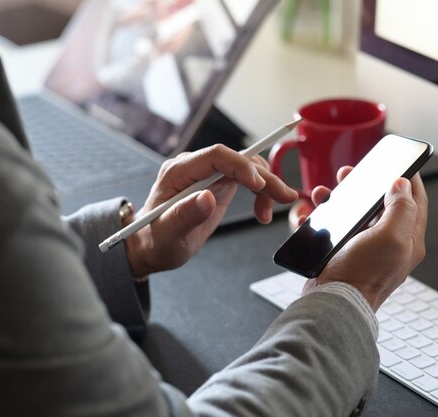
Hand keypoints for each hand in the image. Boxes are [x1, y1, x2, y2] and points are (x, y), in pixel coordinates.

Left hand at [125, 144, 297, 276]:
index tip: (259, 183)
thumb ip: (184, 216)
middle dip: (264, 177)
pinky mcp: (218, 183)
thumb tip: (206, 198)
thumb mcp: (167, 234)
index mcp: (178, 172)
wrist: (152, 245)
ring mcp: (208, 174)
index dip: (240, 165)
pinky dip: (261, 192)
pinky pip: (246, 179)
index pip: (215, 156)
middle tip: (284, 196)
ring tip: (277, 206)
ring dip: (267, 184)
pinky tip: (263, 211)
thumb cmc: (155, 240)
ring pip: (247, 167)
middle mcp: (194, 167)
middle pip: (237, 160)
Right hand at [304, 167, 427, 310]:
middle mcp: (389, 244)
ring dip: (343, 198)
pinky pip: (336, 227)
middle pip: (383, 204)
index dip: (411, 180)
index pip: (416, 202)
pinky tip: (315, 212)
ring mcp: (366, 248)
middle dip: (370, 184)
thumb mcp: (390, 237)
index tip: (405, 162)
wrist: (333, 302)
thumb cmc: (362, 276)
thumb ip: (401, 208)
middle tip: (357, 173)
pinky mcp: (344, 253)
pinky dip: (326, 216)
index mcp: (408, 240)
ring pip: (357, 214)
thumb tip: (402, 185)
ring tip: (329, 190)